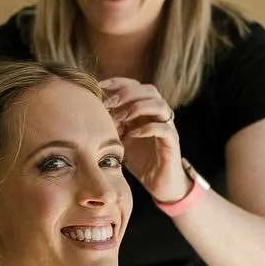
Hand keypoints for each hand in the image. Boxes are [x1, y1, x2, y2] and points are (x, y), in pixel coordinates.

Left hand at [100, 77, 188, 202]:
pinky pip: (164, 129)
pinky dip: (147, 129)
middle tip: (110, 104)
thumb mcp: (121, 139)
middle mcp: (159, 115)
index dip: (119, 83)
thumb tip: (92, 112)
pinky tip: (132, 135)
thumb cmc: (140, 160)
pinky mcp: (172, 143)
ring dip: (138, 108)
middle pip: (150, 90)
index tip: (100, 86)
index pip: (136, 86)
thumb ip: (112, 125)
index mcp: (147, 110)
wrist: (159, 182)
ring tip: (122, 118)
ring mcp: (168, 127)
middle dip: (128, 93)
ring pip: (160, 105)